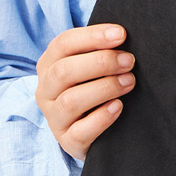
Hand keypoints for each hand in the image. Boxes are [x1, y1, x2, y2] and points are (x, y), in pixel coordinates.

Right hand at [35, 23, 135, 161]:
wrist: (90, 134)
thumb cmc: (95, 91)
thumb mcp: (91, 70)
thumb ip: (100, 52)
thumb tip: (124, 35)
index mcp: (49, 65)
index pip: (64, 44)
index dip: (93, 37)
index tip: (121, 34)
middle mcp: (46, 91)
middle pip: (64, 71)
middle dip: (100, 62)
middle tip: (129, 61)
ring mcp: (54, 118)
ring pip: (70, 101)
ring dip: (104, 88)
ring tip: (129, 82)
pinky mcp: (67, 142)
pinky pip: (80, 131)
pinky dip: (101, 118)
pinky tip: (118, 107)